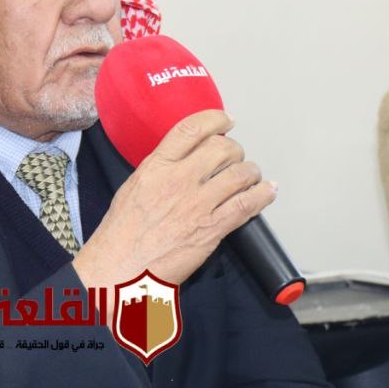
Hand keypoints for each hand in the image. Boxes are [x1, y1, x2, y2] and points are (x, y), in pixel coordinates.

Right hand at [73, 110, 275, 295]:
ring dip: (251, 172)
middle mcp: (179, 180)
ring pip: (240, 174)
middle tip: (235, 157)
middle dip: (234, 150)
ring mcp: (198, 204)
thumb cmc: (122, 234)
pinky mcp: (212, 228)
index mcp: (156, 166)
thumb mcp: (133, 187)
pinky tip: (267, 191)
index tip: (225, 120)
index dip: (215, 119)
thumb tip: (182, 161)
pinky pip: (247, 204)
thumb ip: (159, 170)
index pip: (191, 129)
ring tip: (250, 175)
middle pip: (222, 149)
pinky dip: (262, 195)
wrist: (121, 268)